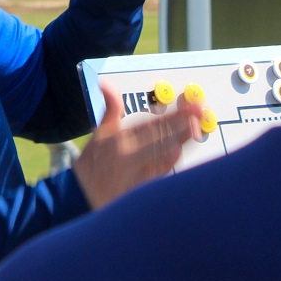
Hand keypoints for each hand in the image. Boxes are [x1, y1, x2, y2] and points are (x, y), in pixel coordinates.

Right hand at [72, 81, 200, 209]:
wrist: (79, 195)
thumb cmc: (92, 163)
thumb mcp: (99, 133)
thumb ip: (110, 109)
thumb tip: (106, 84)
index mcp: (120, 139)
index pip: (152, 124)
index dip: (174, 115)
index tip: (191, 107)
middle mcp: (129, 155)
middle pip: (161, 137)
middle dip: (183, 125)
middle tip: (201, 114)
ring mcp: (135, 172)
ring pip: (163, 154)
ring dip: (180, 141)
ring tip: (195, 130)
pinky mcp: (139, 187)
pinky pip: (157, 172)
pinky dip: (168, 161)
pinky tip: (178, 152)